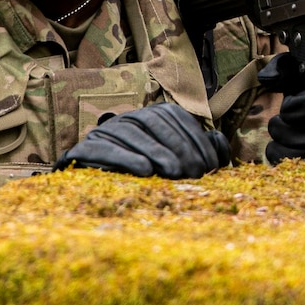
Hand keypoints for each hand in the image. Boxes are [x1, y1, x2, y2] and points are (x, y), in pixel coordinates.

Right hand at [56, 103, 229, 178]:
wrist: (96, 190)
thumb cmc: (146, 176)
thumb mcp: (176, 163)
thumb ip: (200, 150)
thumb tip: (218, 138)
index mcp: (151, 115)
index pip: (175, 116)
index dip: (195, 138)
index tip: (210, 165)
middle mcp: (128, 118)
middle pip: (154, 122)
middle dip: (179, 147)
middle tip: (194, 173)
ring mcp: (105, 131)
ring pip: (132, 132)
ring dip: (156, 151)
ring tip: (174, 172)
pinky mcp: (85, 149)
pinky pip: (105, 148)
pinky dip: (126, 158)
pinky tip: (145, 171)